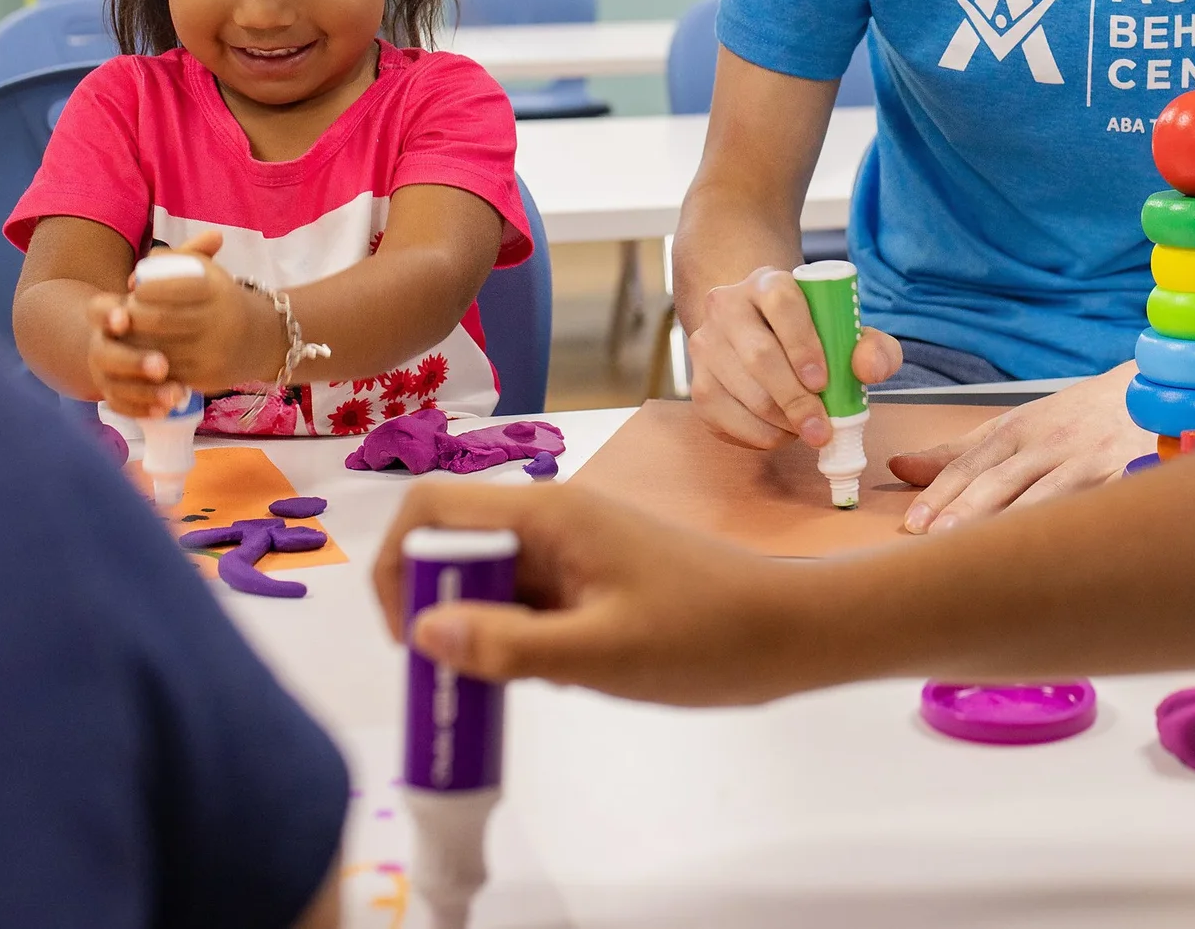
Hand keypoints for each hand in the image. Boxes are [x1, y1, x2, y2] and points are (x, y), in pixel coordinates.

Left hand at [95, 231, 282, 403]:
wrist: (262, 338)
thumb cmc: (221, 300)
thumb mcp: (206, 272)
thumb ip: (170, 262)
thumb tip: (134, 280)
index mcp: (215, 290)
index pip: (165, 288)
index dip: (142, 290)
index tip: (136, 291)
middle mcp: (217, 321)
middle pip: (157, 319)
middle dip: (132, 316)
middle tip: (125, 315)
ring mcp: (212, 352)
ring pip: (157, 348)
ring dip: (135, 342)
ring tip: (129, 333)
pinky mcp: (206, 377)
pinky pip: (167, 372)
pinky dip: (150, 364)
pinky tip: (143, 355)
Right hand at [372, 478, 821, 706]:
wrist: (792, 631)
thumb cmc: (705, 637)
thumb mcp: (601, 654)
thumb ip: (510, 645)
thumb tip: (425, 631)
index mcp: (550, 513)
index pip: (433, 508)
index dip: (402, 566)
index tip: (415, 640)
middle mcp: (555, 517)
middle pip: (456, 543)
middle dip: (439, 608)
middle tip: (459, 680)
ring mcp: (577, 546)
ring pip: (491, 577)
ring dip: (480, 629)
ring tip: (511, 686)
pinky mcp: (595, 576)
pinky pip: (529, 598)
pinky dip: (519, 636)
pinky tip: (553, 677)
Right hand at [686, 265, 900, 449]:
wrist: (757, 332)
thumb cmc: (811, 334)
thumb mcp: (848, 331)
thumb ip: (873, 347)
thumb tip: (866, 369)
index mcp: (768, 282)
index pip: (781, 303)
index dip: (803, 344)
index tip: (822, 381)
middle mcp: (727, 306)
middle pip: (758, 355)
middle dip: (794, 400)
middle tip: (821, 430)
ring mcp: (706, 343)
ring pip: (739, 390)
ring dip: (779, 421)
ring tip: (806, 430)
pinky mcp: (696, 382)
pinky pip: (722, 416)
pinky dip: (757, 434)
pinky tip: (781, 433)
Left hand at [892, 365, 1149, 533]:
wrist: (1153, 395)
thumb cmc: (1075, 418)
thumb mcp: (1016, 424)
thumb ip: (958, 450)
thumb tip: (900, 466)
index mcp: (1019, 429)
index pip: (972, 463)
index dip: (942, 492)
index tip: (913, 522)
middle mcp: (1050, 444)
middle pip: (1002, 480)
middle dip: (968, 510)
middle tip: (937, 540)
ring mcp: (1088, 463)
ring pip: (1045, 497)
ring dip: (1012, 525)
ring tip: (982, 557)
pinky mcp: (1124, 479)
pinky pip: (1095, 509)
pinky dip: (1073, 530)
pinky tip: (1053, 556)